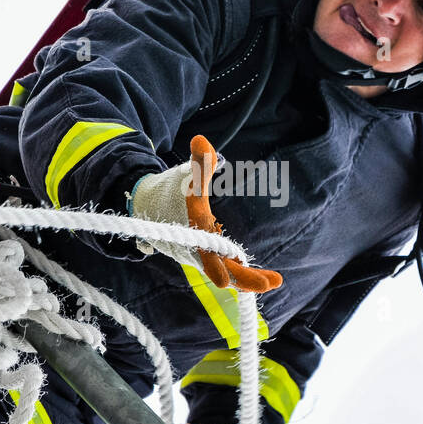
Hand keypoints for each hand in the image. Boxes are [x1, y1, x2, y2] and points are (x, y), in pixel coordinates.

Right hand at [130, 135, 281, 292]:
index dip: (213, 264)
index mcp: (189, 230)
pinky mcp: (204, 256)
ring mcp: (198, 255)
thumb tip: (202, 140)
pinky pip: (224, 268)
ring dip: (247, 279)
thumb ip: (197, 162)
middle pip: (219, 269)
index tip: (222, 281)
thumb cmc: (167, 189)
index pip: (203, 249)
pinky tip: (262, 279)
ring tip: (275, 280)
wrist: (147, 206)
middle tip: (271, 282)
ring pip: (224, 272)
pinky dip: (241, 273)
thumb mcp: (182, 174)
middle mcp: (193, 248)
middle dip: (243, 278)